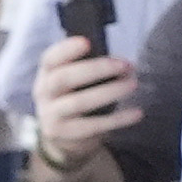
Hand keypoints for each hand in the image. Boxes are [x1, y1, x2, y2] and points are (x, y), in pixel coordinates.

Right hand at [26, 36, 136, 171]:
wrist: (62, 138)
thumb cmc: (74, 98)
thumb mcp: (71, 82)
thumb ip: (84, 68)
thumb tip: (116, 61)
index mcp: (46, 73)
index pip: (50, 58)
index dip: (66, 49)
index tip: (87, 42)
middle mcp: (44, 93)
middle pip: (64, 79)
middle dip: (96, 69)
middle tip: (124, 65)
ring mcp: (52, 116)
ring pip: (79, 102)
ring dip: (109, 92)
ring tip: (132, 84)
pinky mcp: (65, 135)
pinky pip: (94, 126)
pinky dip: (117, 119)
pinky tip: (137, 113)